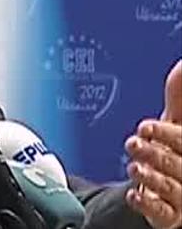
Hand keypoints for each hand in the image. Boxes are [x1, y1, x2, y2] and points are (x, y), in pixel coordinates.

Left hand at [125, 60, 181, 228]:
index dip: (165, 133)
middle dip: (154, 153)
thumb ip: (179, 93)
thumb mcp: (176, 119)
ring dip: (150, 177)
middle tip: (132, 143)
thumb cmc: (174, 148)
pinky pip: (163, 213)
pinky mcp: (173, 216)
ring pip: (171, 188)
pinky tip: (134, 193)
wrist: (168, 186)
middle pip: (178, 164)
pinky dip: (147, 203)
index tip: (144, 127)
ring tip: (134, 167)